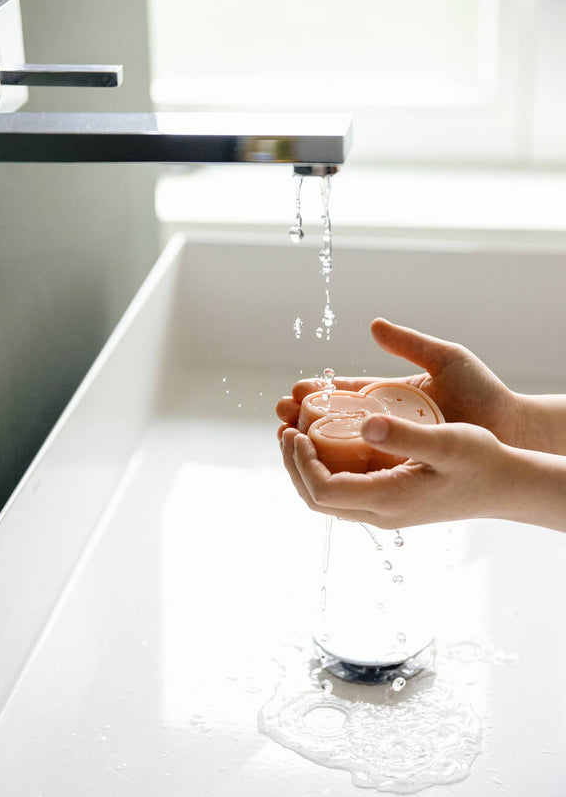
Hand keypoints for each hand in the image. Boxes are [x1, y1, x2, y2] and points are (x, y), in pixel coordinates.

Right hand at [276, 318, 524, 447]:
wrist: (512, 429)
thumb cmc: (484, 393)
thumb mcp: (447, 360)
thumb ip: (410, 343)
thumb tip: (374, 325)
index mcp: (391, 395)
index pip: (345, 393)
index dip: (317, 393)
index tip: (296, 392)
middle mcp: (386, 422)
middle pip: (334, 421)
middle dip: (304, 418)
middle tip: (283, 416)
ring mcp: (392, 446)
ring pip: (341, 447)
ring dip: (312, 446)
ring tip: (289, 441)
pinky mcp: (400, 469)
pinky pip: (362, 471)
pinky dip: (336, 469)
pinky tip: (317, 470)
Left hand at [281, 414, 515, 528]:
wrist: (507, 486)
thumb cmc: (482, 461)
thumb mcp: (446, 441)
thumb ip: (405, 434)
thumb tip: (364, 425)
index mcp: (389, 500)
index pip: (323, 491)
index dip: (301, 463)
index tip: (296, 432)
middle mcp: (381, 514)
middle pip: (317, 500)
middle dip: (294, 466)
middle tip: (285, 430)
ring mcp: (385, 512)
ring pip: (327, 499)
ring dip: (305, 469)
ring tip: (295, 435)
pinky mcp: (390, 504)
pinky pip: (344, 493)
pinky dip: (324, 470)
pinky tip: (325, 444)